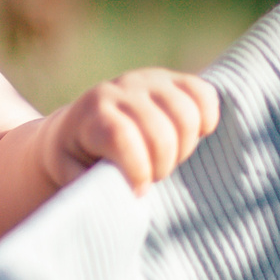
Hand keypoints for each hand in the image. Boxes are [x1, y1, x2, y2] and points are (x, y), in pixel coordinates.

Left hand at [46, 69, 219, 194]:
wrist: (78, 127)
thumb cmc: (77, 161)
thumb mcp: (72, 177)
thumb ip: (93, 189)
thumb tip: (122, 199)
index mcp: (92, 115)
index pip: (122, 136)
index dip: (137, 169)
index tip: (139, 190)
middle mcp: (120, 90)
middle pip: (159, 132)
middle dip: (162, 165)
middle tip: (152, 176)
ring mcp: (148, 81)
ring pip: (186, 114)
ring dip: (185, 147)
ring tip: (168, 157)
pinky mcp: (172, 80)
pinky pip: (203, 93)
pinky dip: (207, 118)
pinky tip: (195, 135)